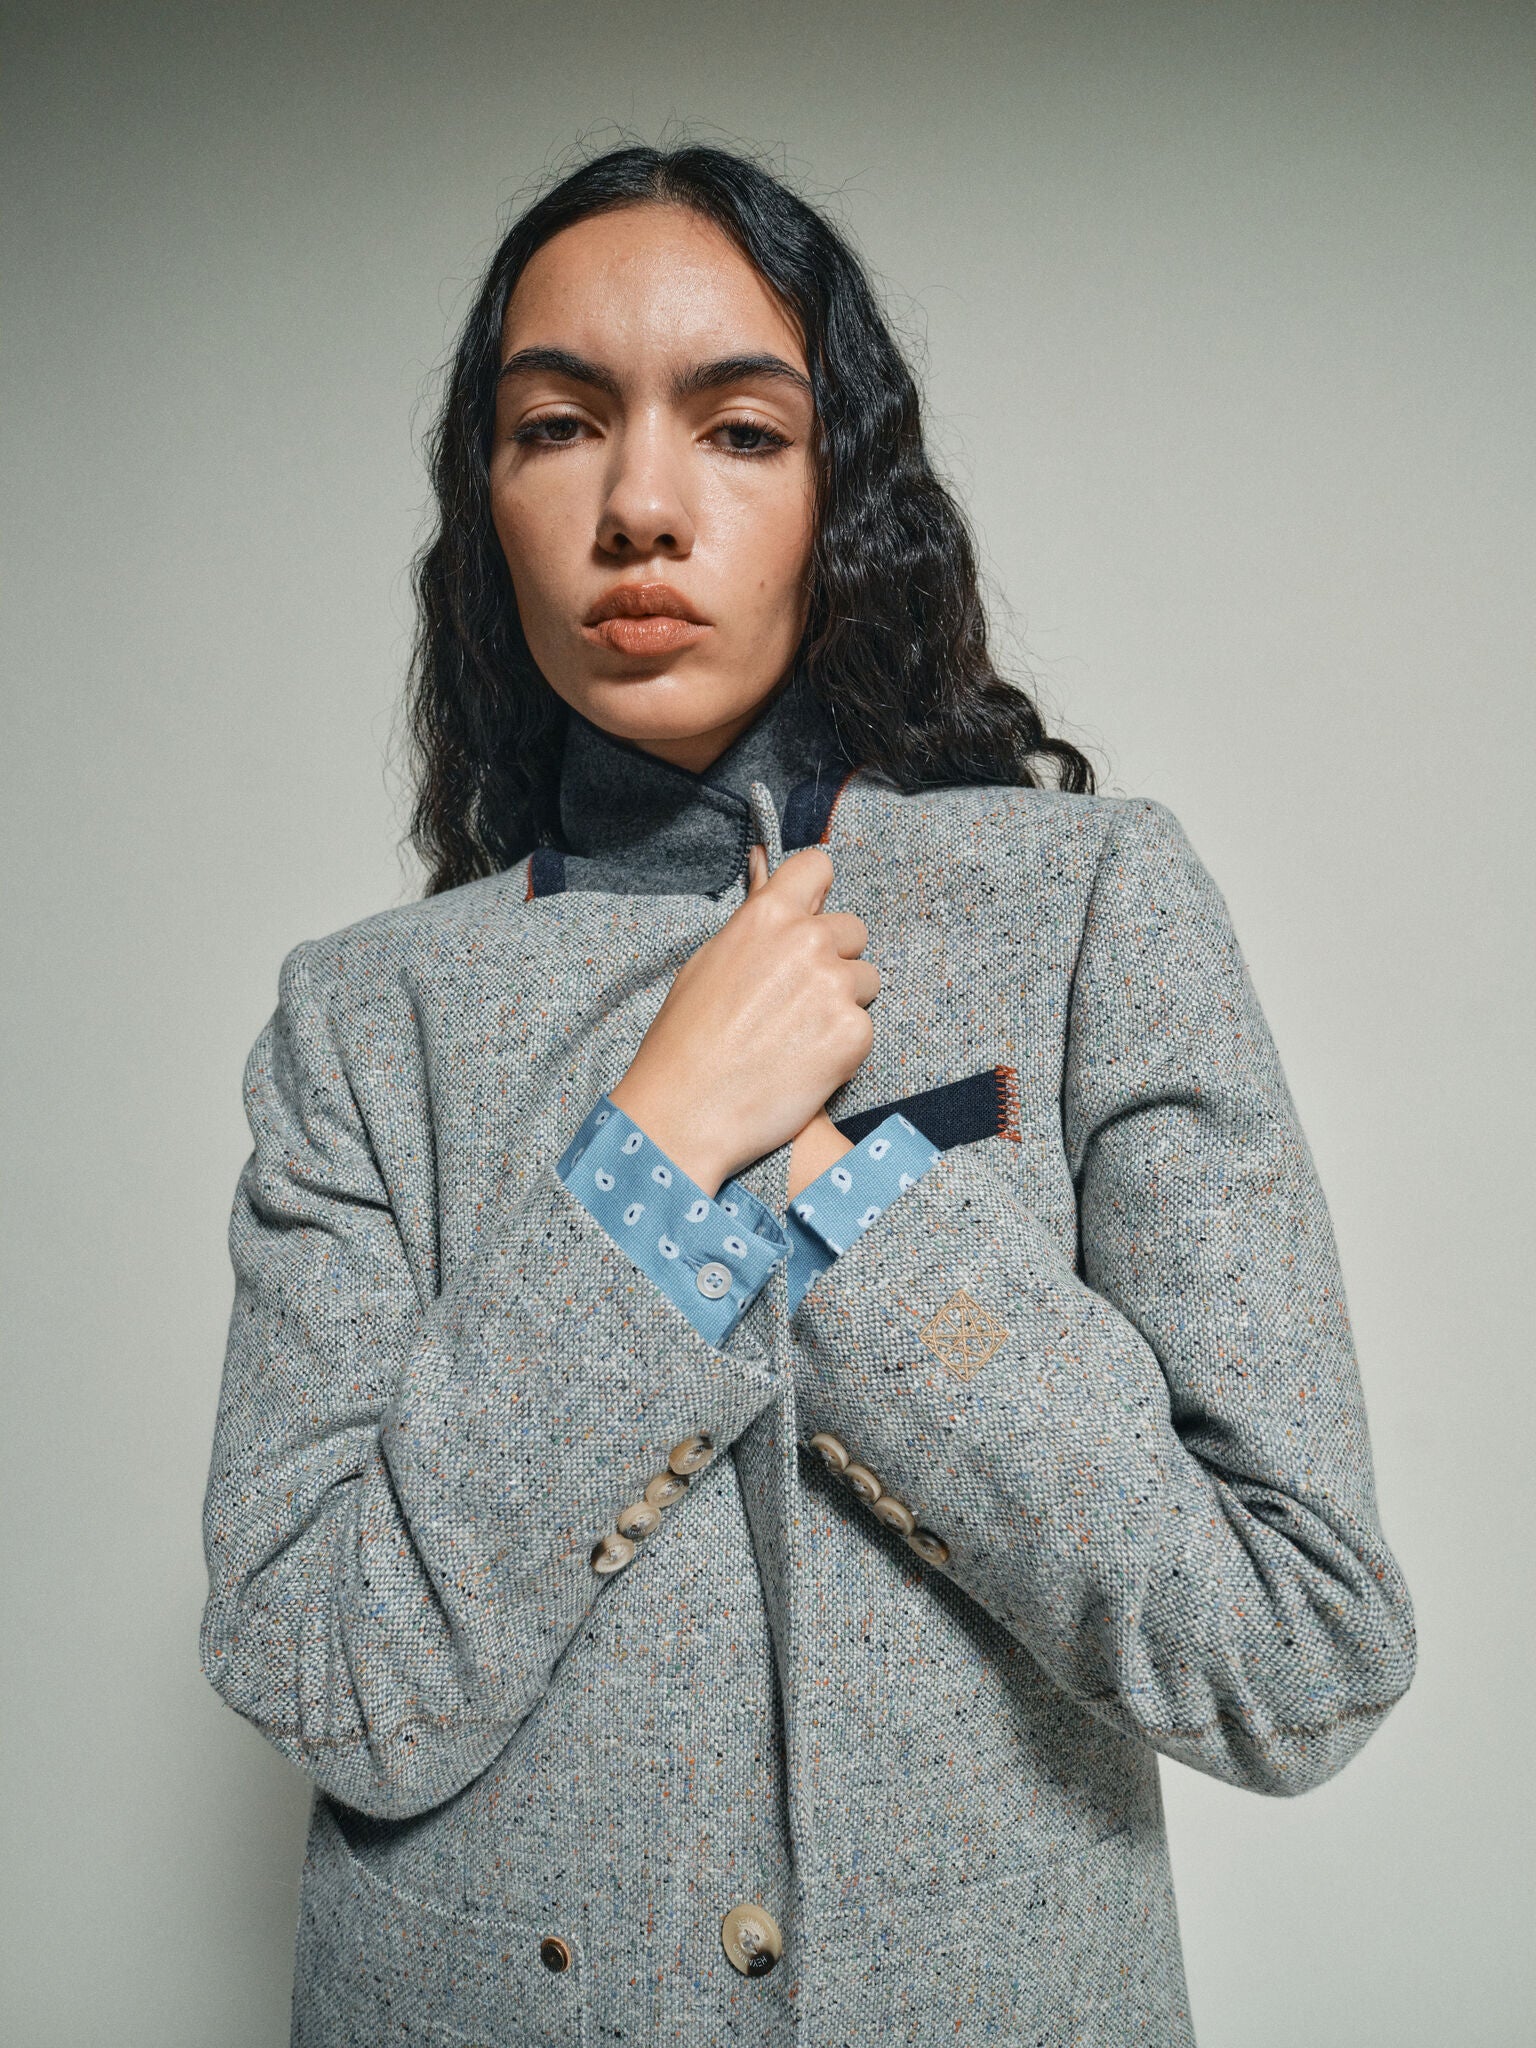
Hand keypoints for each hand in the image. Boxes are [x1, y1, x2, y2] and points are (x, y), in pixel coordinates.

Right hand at [608, 843, 876, 1195]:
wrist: (685, 1113)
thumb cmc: (685, 1039)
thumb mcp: (709, 960)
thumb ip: (754, 918)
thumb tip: (764, 866)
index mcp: (767, 915)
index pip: (819, 869)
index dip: (816, 896)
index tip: (808, 920)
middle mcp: (807, 941)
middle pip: (853, 930)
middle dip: (833, 959)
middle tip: (795, 1001)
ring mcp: (834, 987)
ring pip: (865, 981)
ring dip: (841, 1004)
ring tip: (796, 1037)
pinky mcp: (853, 1034)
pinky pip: (864, 1027)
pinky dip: (842, 1046)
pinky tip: (803, 1064)